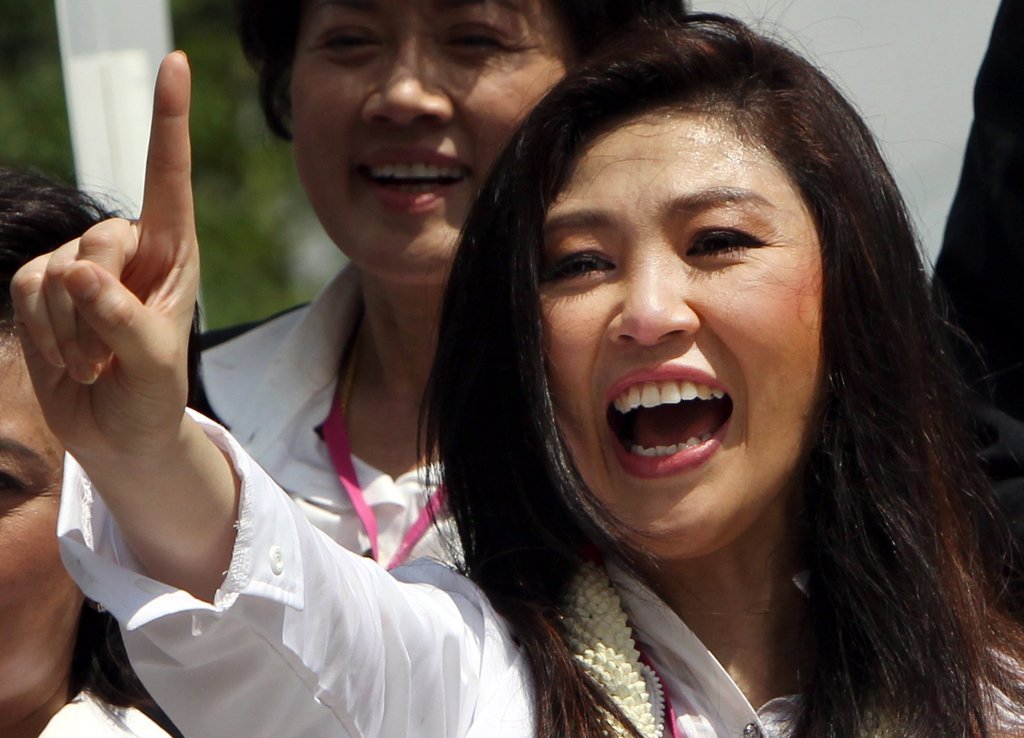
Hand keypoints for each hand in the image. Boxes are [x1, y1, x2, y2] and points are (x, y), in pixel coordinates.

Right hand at [11, 52, 197, 466]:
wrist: (119, 432)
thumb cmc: (153, 396)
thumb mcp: (154, 364)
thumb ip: (123, 319)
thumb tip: (78, 273)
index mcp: (175, 252)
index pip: (170, 178)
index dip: (168, 120)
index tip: (176, 62)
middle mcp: (129, 248)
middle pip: (100, 239)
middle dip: (103, 303)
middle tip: (117, 350)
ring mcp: (81, 264)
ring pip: (55, 270)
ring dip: (72, 330)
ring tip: (99, 359)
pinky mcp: (42, 286)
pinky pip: (25, 291)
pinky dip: (45, 333)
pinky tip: (72, 359)